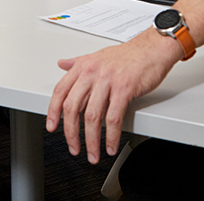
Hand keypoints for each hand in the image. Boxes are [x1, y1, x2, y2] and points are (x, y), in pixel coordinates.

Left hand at [46, 29, 181, 163]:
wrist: (152, 49)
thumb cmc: (128, 55)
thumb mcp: (97, 56)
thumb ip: (77, 63)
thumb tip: (62, 64)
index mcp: (83, 66)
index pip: (60, 91)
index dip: (53, 111)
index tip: (52, 127)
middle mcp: (92, 73)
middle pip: (73, 107)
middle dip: (71, 133)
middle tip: (74, 148)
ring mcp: (107, 81)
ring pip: (92, 116)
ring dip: (91, 141)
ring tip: (93, 154)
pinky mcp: (124, 89)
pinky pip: (113, 118)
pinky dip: (111, 136)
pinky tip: (110, 146)